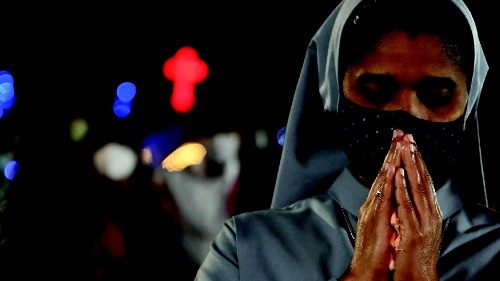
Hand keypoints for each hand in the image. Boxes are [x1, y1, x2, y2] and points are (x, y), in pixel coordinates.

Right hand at [341, 130, 402, 280]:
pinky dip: (386, 181)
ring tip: (397, 144)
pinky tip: (391, 169)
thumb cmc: (376, 250)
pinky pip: (382, 196)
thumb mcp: (385, 225)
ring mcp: (371, 209)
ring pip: (381, 180)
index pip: (386, 177)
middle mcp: (372, 203)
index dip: (393, 159)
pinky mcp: (374, 218)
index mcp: (376, 204)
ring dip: (389, 161)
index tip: (401, 143)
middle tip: (399, 133)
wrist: (365, 268)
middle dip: (391, 152)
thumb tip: (394, 200)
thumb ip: (388, 210)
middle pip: (382, 173)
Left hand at [392, 134, 442, 280]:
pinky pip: (406, 205)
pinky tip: (399, 174)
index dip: (416, 161)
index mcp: (427, 212)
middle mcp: (429, 214)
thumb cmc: (411, 253)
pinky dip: (403, 188)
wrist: (416, 277)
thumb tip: (402, 196)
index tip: (409, 143)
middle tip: (408, 136)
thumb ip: (409, 211)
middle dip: (413, 157)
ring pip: (416, 188)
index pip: (422, 181)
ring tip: (405, 147)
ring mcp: (422, 222)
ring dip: (410, 166)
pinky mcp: (413, 231)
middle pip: (421, 180)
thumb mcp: (410, 227)